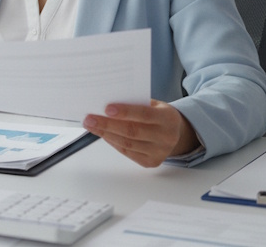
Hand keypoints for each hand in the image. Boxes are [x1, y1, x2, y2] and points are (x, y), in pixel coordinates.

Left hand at [83, 100, 198, 167]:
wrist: (176, 133)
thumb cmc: (159, 115)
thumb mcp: (155, 105)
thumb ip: (136, 103)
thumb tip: (108, 105)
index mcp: (168, 118)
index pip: (144, 114)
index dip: (125, 112)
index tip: (106, 108)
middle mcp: (166, 137)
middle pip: (132, 132)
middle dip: (107, 125)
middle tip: (89, 119)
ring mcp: (159, 152)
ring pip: (127, 144)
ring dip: (106, 134)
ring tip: (91, 126)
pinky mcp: (151, 162)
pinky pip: (127, 152)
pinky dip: (113, 142)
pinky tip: (103, 134)